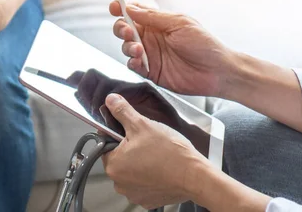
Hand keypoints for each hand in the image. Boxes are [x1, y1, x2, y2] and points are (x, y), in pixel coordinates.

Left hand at [102, 93, 208, 208]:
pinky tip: (161, 167)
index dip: (118, 134)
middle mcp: (119, 184)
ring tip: (156, 154)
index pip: (106, 144)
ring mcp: (134, 194)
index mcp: (113, 166)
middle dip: (130, 148)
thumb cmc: (169, 153)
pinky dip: (151, 175)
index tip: (131, 131)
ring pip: (132, 171)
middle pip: (119, 158)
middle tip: (147, 141)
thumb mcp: (142, 124)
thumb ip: (122, 111)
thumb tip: (110, 101)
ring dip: (141, 162)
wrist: (196, 176)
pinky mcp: (149, 200)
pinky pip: (144, 183)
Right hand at [111, 2, 233, 97]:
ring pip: (126, 47)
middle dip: (121, 28)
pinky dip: (132, 62)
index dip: (122, 8)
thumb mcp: (180, 24)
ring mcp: (150, 54)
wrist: (217, 72)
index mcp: (158, 22)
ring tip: (138, 48)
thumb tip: (131, 8)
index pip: (134, 12)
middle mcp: (151, 37)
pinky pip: (133, 66)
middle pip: (125, 29)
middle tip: (127, 31)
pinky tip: (139, 60)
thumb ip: (153, 16)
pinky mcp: (151, 72)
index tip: (114, 6)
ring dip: (127, 46)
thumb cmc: (205, 45)